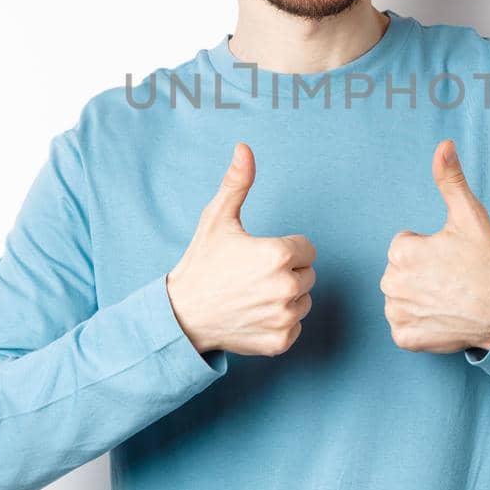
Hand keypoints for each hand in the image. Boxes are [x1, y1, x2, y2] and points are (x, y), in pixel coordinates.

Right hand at [165, 142, 316, 356]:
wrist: (181, 315)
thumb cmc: (202, 264)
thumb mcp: (217, 218)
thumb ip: (238, 182)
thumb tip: (244, 147)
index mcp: (279, 254)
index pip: (306, 248)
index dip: (283, 248)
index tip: (258, 255)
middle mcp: (286, 287)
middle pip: (307, 273)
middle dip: (285, 272)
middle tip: (252, 275)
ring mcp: (284, 318)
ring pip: (303, 300)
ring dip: (285, 297)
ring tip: (253, 295)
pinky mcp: (280, 342)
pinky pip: (295, 326)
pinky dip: (279, 322)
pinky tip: (253, 315)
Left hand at [381, 139, 489, 354]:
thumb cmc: (487, 263)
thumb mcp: (469, 215)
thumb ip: (450, 179)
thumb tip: (444, 145)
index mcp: (401, 251)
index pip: (404, 245)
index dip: (428, 249)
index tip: (450, 258)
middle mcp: (392, 283)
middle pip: (398, 271)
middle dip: (419, 272)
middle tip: (450, 277)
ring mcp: (397, 313)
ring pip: (399, 297)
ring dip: (417, 297)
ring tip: (446, 297)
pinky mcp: (405, 337)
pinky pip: (401, 326)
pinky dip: (417, 324)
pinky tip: (439, 317)